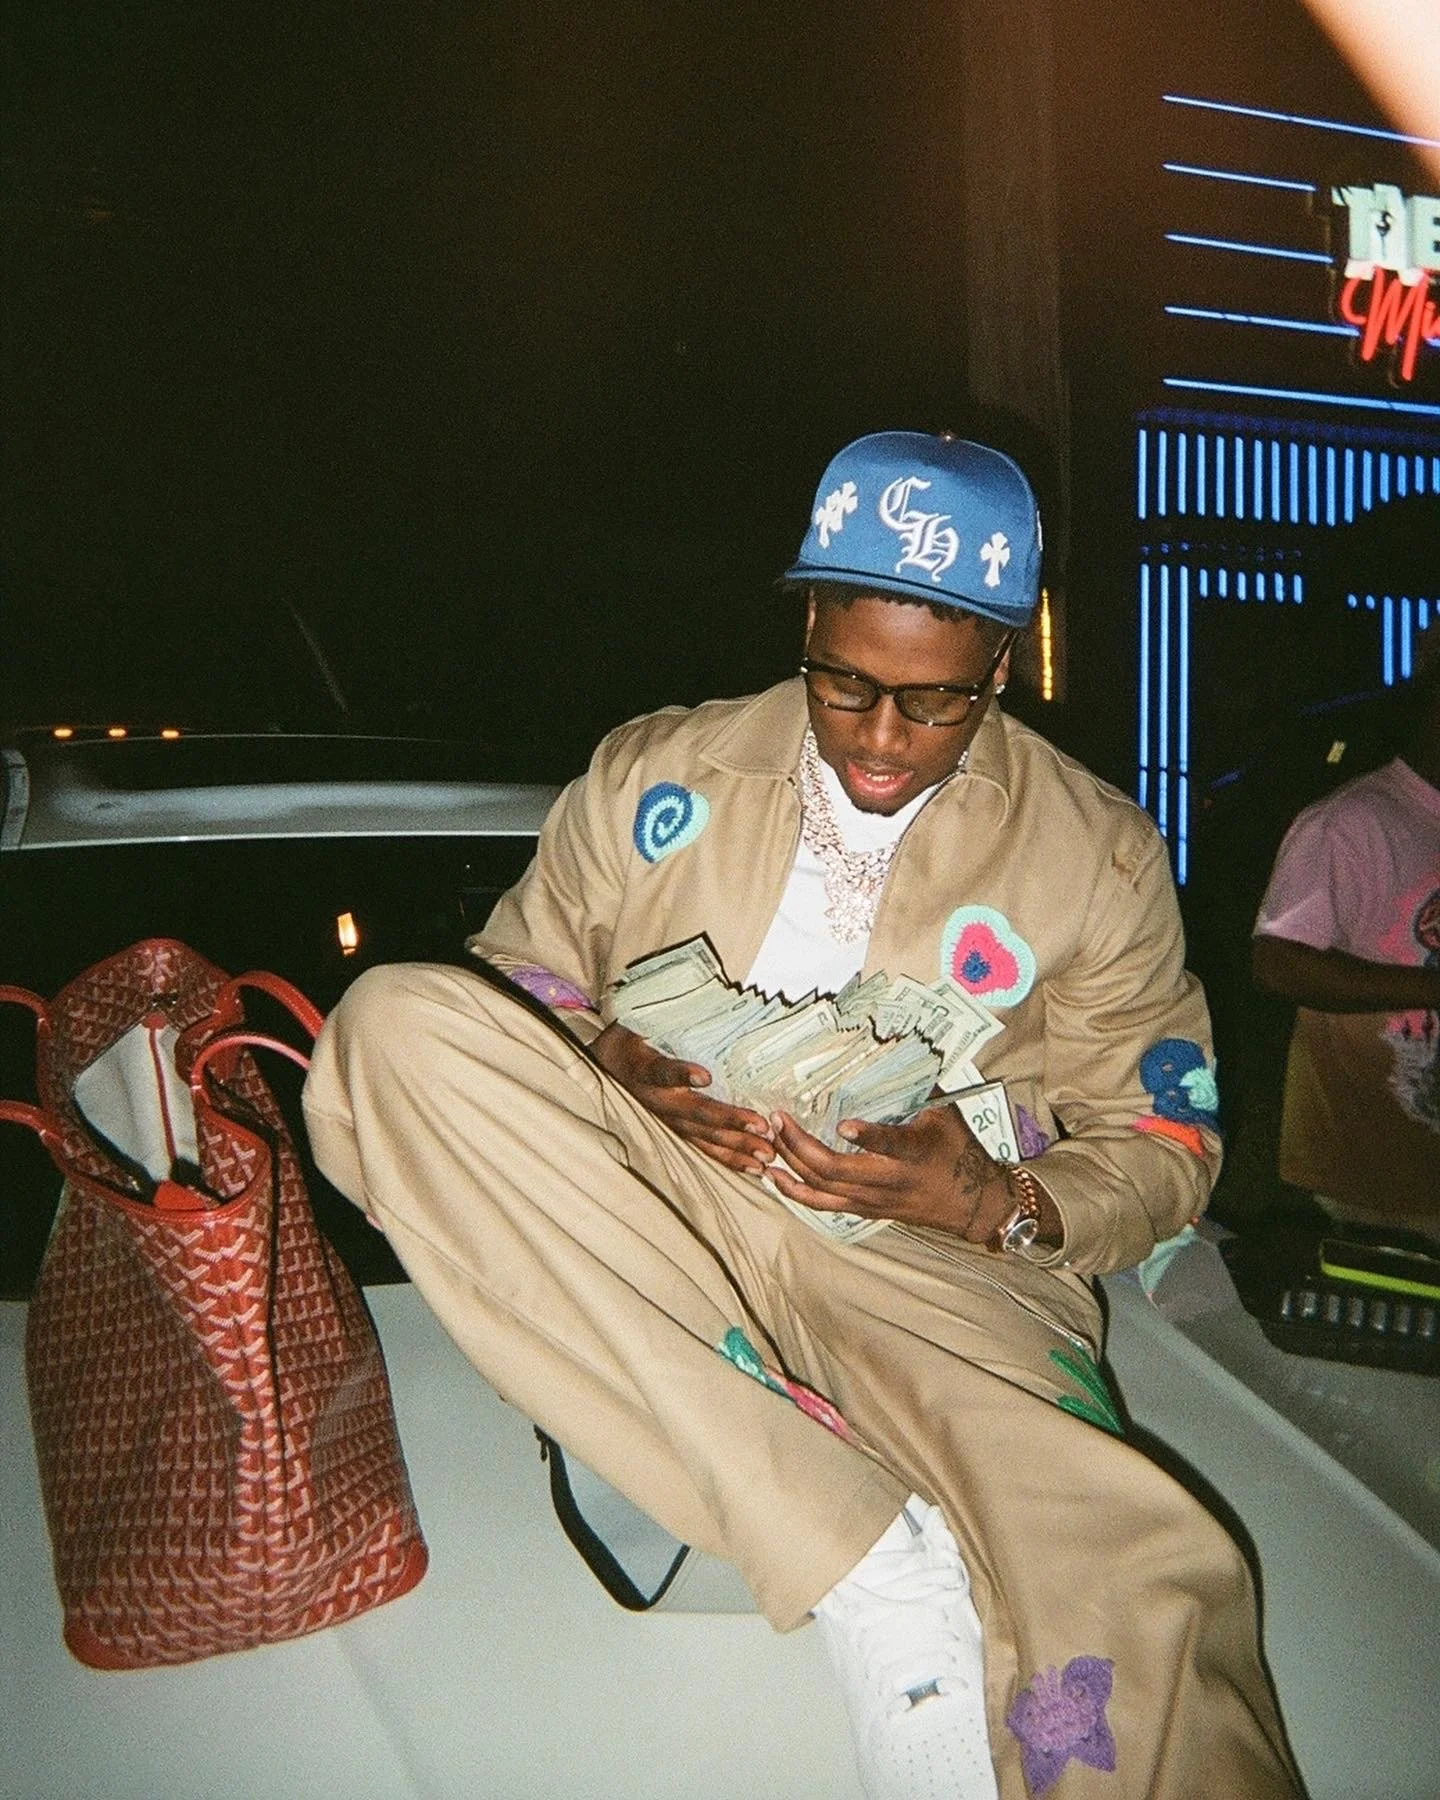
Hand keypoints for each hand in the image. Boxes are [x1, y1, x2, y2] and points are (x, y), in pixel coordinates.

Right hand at [590, 1022, 775, 1174]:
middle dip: (729, 1121)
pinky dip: (729, 1160)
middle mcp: (656, 1100)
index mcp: (645, 1069)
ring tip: (764, 1156)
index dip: (680, 1073)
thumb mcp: (639, 1021)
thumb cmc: (630, 1039)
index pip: (662, 1071)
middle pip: (694, 1112)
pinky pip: (704, 1149)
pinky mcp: (676, 1132)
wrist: (602, 1068)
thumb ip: (664, 1015)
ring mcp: (667, 1120)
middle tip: (762, 1127)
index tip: (703, 1075)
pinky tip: (754, 1169)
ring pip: (703, 1138)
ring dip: (735, 1147)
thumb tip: (702, 988)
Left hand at [768, 1102, 1016, 1241]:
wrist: (973, 1204)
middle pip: (838, 1170)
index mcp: (915, 1152)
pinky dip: (796, 1192)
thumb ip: (917, 1085)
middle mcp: (891, 1179)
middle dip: (802, 1146)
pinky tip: (774, 1177)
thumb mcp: (945, 1114)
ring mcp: (875, 1200)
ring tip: (770, 1139)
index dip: (869, 1136)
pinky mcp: (866, 1210)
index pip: (892, 1145)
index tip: (844, 1124)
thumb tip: (894, 1045)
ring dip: (792, 1164)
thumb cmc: (959, 1151)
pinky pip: (824, 1205)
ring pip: (824, 1189)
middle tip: (779, 1118)